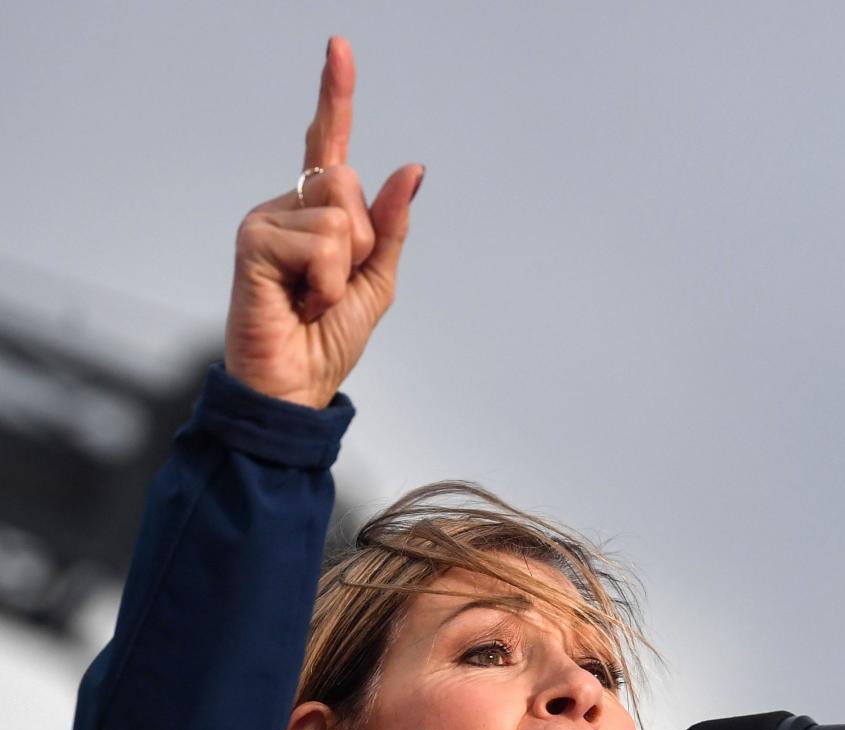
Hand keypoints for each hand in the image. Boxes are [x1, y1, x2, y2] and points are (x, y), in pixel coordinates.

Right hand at [224, 36, 422, 408]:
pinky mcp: (253, 240)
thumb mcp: (376, 282)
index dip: (336, 97)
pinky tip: (298, 302)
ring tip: (313, 298)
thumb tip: (412, 168)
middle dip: (362, 243)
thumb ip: (391, 227)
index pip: (330, 146)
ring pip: (340, 215)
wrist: (296, 387)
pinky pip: (319, 242)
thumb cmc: (327, 341)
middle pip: (349, 182)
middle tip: (332, 287)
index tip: (340, 48)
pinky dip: (323, 281)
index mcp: (317, 214)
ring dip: (341, 269)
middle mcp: (289, 207)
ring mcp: (267, 220)